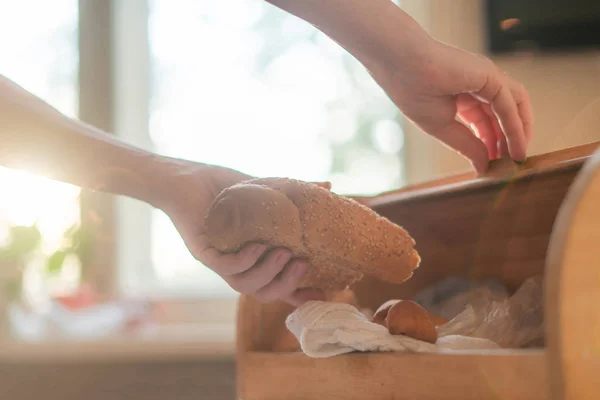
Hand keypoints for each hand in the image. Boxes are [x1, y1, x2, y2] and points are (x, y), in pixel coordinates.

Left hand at [157, 160, 327, 306]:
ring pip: (244, 286)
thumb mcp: (267, 190)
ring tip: (284, 254)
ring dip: (268, 274)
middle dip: (286, 285)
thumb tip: (328, 186)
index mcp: (253, 257)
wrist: (190, 177)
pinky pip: (224, 267)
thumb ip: (294, 194)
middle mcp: (237, 264)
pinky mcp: (202, 251)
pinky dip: (244, 261)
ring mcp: (219, 260)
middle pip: (263, 292)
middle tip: (302, 263)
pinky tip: (257, 246)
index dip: (298, 294)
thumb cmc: (226, 186)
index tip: (323, 294)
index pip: (277, 283)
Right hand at [363, 37, 533, 172]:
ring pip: (514, 107)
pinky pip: (509, 104)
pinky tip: (515, 146)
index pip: (486, 121)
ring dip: (518, 133)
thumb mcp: (442, 127)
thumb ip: (466, 145)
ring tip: (517, 157)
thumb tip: (483, 167)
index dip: (491, 143)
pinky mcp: (490, 75)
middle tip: (510, 164)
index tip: (493, 165)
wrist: (400, 65)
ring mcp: (487, 77)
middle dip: (508, 140)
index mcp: (463, 94)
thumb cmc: (412, 90)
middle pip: (504, 114)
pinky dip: (515, 127)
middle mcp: (479, 84)